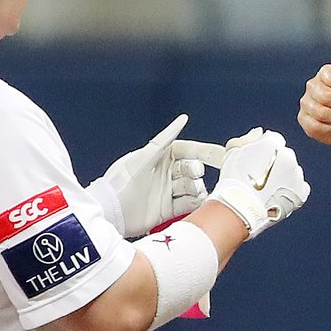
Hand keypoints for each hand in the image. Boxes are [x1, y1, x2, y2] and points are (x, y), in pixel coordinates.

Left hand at [90, 114, 222, 237]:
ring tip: (192, 191)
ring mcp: (167, 191)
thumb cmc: (122, 181)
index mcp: (160, 156)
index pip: (188, 150)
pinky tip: (196, 202)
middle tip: (194, 175)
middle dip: (195, 171)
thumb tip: (183, 119)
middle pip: (191, 169)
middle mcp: (165, 173)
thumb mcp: (143, 158)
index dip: (204, 151)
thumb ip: (164, 139)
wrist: (109, 212)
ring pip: (192, 187)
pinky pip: (188, 204)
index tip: (220, 154)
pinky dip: (195, 203)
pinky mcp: (167, 210)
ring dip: (196, 188)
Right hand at [208, 128, 310, 238]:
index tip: (256, 159)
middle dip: (274, 163)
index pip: (273, 139)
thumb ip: (248, 138)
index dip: (263, 150)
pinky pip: (299, 188)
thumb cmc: (234, 181)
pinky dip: (291, 191)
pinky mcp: (300, 193)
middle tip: (258, 175)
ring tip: (266, 188)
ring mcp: (296, 175)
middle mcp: (288, 156)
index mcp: (273, 143)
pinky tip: (277, 194)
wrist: (240, 206)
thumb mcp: (233, 150)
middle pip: (283, 155)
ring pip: (292, 172)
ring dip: (283, 177)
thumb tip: (258, 134)